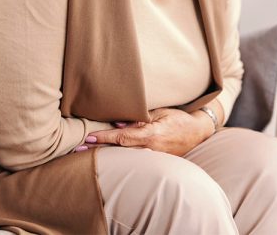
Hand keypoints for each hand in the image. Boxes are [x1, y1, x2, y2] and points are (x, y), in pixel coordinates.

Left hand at [84, 107, 214, 156]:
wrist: (199, 132)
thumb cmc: (178, 119)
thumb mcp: (160, 113)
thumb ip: (139, 118)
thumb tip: (118, 122)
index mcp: (152, 134)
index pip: (123, 137)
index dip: (105, 138)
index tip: (88, 138)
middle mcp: (151, 149)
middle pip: (120, 151)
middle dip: (98, 151)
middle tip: (76, 151)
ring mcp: (154, 158)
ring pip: (125, 159)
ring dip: (106, 157)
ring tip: (85, 156)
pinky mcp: (156, 163)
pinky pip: (135, 162)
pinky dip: (119, 160)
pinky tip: (107, 161)